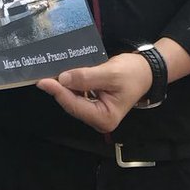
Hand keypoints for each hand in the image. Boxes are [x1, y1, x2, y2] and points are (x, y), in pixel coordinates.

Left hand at [37, 53, 152, 132]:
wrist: (146, 70)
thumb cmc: (132, 73)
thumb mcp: (110, 73)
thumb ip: (87, 77)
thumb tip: (63, 79)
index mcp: (104, 118)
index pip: (75, 105)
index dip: (58, 92)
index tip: (43, 81)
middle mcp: (98, 120)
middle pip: (72, 104)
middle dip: (58, 90)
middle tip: (42, 74)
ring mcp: (95, 112)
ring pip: (73, 99)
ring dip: (62, 87)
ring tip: (48, 73)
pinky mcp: (94, 103)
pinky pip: (78, 94)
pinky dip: (70, 85)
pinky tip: (62, 74)